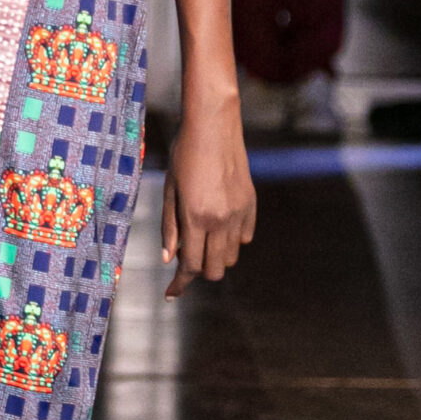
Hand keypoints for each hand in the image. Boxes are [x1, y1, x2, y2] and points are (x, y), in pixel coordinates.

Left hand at [161, 96, 255, 295]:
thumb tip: (169, 259)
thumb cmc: (183, 154)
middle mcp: (220, 219)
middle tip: (186, 257)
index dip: (180, 284)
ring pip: (232, 257)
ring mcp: (239, 213)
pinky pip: (244, 237)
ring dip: (215, 255)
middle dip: (199, 272)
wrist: (213, 126)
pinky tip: (218, 223)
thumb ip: (170, 227)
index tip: (171, 293)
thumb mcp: (170, 190)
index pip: (191, 266)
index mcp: (196, 217)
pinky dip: (231, 239)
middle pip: (215, 270)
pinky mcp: (251, 204)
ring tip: (200, 236)